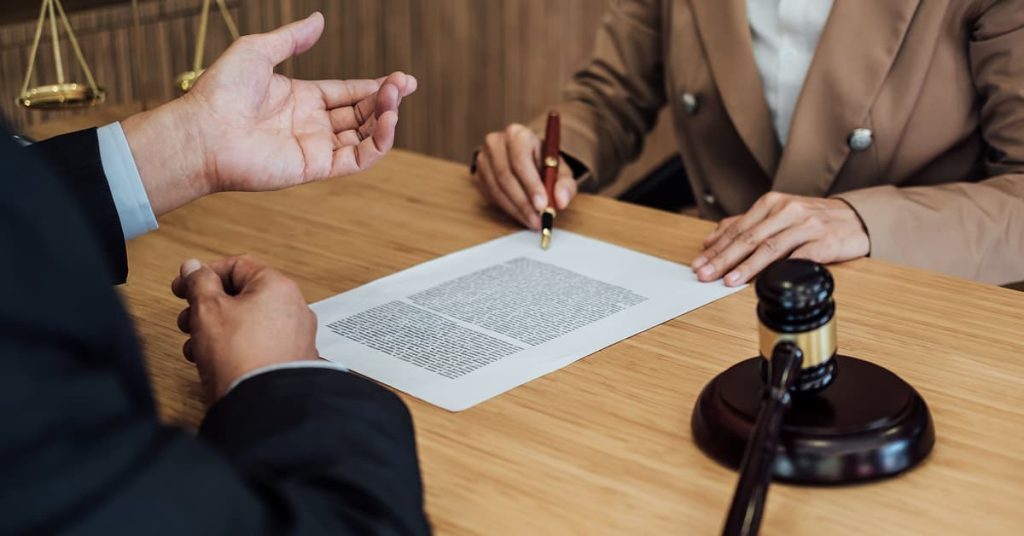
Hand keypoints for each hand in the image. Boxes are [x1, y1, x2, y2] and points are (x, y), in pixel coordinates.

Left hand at [123, 12, 417, 214]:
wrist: (204, 131)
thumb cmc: (221, 91)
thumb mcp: (258, 50)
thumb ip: (292, 39)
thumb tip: (319, 19)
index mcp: (301, 99)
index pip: (349, 93)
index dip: (375, 86)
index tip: (401, 79)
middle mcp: (311, 125)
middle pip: (361, 113)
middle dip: (386, 99)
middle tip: (404, 85)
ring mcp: (315, 147)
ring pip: (364, 136)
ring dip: (385, 118)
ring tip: (395, 98)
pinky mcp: (316, 167)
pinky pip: (358, 159)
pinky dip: (378, 143)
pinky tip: (387, 122)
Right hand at [172, 255, 317, 400]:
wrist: (265, 404)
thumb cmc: (241, 356)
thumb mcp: (208, 310)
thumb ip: (199, 283)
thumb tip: (194, 267)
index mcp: (278, 286)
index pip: (238, 265)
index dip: (205, 273)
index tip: (183, 286)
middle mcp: (294, 307)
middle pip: (243, 295)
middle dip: (207, 307)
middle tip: (187, 320)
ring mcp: (296, 335)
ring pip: (248, 322)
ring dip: (216, 329)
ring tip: (196, 346)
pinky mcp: (292, 359)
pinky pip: (259, 344)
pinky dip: (235, 347)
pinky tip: (213, 362)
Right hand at [474, 123, 576, 228]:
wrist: (526, 157)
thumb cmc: (544, 162)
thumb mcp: (561, 169)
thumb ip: (565, 184)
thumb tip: (561, 201)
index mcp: (517, 134)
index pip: (520, 160)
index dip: (531, 185)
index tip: (542, 205)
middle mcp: (496, 142)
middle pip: (505, 176)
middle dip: (523, 202)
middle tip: (538, 219)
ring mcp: (483, 159)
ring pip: (496, 189)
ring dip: (516, 209)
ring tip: (532, 221)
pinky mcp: (478, 174)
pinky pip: (491, 195)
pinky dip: (507, 209)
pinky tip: (521, 215)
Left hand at [692, 192, 869, 285]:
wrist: (856, 219)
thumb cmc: (813, 219)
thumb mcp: (778, 213)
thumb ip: (745, 224)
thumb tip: (712, 238)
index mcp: (772, 203)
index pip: (737, 229)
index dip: (716, 248)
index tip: (699, 263)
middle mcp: (787, 211)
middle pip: (749, 238)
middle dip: (723, 258)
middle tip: (705, 274)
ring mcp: (806, 226)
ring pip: (770, 247)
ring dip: (746, 266)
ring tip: (729, 280)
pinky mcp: (824, 242)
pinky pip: (799, 257)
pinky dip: (781, 269)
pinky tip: (767, 280)